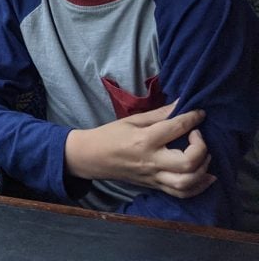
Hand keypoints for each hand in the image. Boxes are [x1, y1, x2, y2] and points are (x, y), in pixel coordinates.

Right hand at [65, 102, 214, 198]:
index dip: (192, 119)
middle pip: (187, 162)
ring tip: (204, 155)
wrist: (92, 157)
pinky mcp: (155, 186)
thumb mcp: (132, 120)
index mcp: (144, 140)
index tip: (200, 113)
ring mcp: (154, 177)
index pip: (176, 128)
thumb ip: (159, 114)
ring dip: (203, 169)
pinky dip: (199, 187)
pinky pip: (182, 194)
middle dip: (201, 148)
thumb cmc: (110, 135)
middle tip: (197, 136)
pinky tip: (206, 176)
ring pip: (187, 183)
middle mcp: (151, 161)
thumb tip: (181, 104)